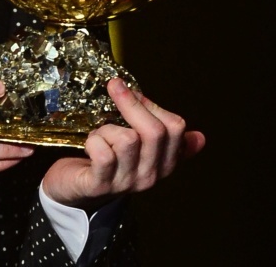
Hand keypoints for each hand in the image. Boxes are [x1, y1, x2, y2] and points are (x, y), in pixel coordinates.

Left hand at [41, 78, 205, 212]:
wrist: (75, 189)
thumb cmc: (107, 162)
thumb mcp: (140, 150)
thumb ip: (165, 139)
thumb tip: (199, 137)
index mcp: (164, 162)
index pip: (176, 127)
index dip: (153, 104)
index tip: (133, 92)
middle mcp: (151, 174)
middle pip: (155, 131)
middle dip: (131, 103)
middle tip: (114, 87)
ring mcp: (126, 182)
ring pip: (127, 140)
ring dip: (107, 128)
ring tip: (99, 133)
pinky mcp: (100, 185)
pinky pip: (103, 154)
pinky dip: (93, 141)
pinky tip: (89, 144)